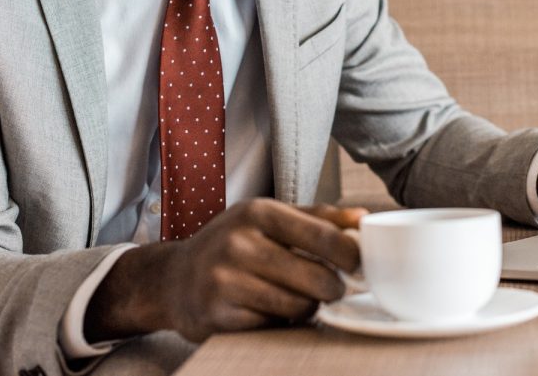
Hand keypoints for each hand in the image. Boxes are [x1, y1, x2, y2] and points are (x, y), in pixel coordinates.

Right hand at [85, 199, 365, 342]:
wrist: (173, 278)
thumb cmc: (233, 244)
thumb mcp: (269, 219)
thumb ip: (318, 218)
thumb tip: (364, 218)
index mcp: (259, 212)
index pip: (323, 236)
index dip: (350, 256)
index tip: (357, 266)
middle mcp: (239, 242)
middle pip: (316, 277)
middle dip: (332, 289)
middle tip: (330, 289)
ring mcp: (225, 279)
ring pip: (298, 306)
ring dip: (307, 307)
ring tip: (298, 298)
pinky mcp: (217, 314)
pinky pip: (272, 325)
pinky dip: (279, 322)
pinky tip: (269, 310)